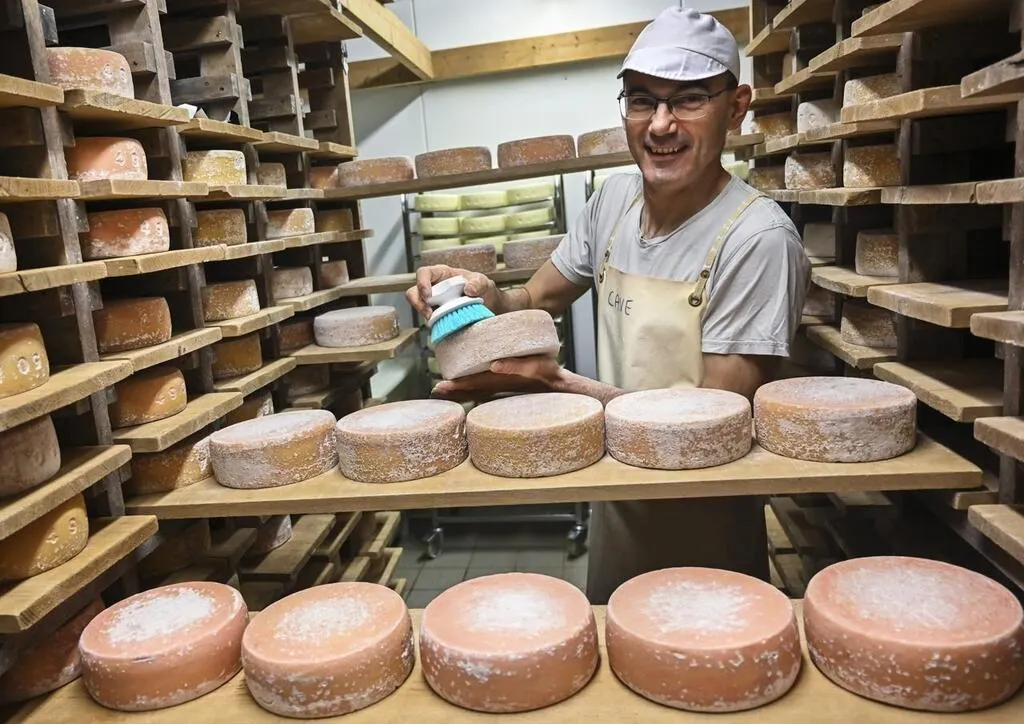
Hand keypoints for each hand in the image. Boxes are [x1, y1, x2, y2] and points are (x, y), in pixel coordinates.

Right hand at [406, 264, 501, 320]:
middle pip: (413, 291)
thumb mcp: (483, 282)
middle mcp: (433, 286)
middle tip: (428, 313)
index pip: (424, 273)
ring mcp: (433, 301)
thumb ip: (478, 282)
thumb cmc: (482, 288)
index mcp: (441, 274)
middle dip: (417, 302)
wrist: (488, 304)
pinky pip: (428, 318)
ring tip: (434, 320)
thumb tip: (469, 289)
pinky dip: (433, 322)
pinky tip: (442, 324)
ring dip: (423, 314)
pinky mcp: (436, 313)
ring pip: (417, 305)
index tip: (429, 295)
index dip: (422, 282)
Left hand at [431, 355, 563, 402]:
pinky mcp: (505, 383)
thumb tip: (495, 365)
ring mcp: (501, 386)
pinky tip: (462, 387)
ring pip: (476, 389)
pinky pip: (483, 388)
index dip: (457, 386)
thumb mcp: (536, 366)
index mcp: (501, 380)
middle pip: (471, 389)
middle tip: (435, 390)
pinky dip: (471, 388)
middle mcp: (498, 385)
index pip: (474, 384)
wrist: (560, 385)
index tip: (440, 387)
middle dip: (453, 390)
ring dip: (459, 391)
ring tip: (441, 390)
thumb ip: (516, 366)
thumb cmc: (549, 374)